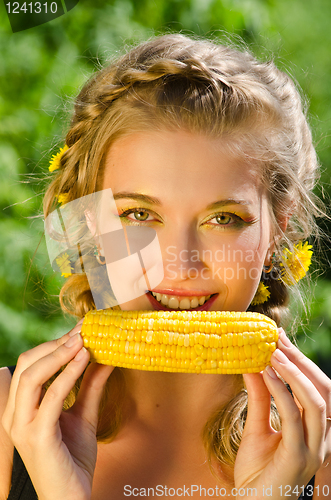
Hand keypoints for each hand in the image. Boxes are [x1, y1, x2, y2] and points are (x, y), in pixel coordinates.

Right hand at [2, 319, 113, 499]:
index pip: (31, 364)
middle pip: (27, 363)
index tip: (81, 328)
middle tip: (84, 329)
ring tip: (83, 339)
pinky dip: (67, 374)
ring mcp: (22, 425)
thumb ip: (90, 386)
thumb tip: (105, 355)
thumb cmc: (73, 459)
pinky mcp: (36, 436)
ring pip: (32, 375)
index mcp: (21, 407)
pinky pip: (50, 397)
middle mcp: (15, 414)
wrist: (72, 499)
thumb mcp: (84, 414)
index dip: (55, 343)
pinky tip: (84, 359)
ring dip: (59, 353)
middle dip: (56, 342)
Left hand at [234, 328, 330, 498]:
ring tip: (272, 354)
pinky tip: (266, 375)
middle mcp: (320, 438)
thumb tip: (251, 365)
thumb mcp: (257, 427)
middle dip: (301, 362)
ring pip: (314, 402)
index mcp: (314, 430)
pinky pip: (293, 418)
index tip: (280, 338)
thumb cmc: (257, 471)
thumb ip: (258, 398)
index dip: (300, 362)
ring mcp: (313, 448)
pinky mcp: (299, 457)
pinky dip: (281, 392)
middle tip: (278, 339)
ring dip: (294, 374)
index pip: (315, 388)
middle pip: (322, 390)